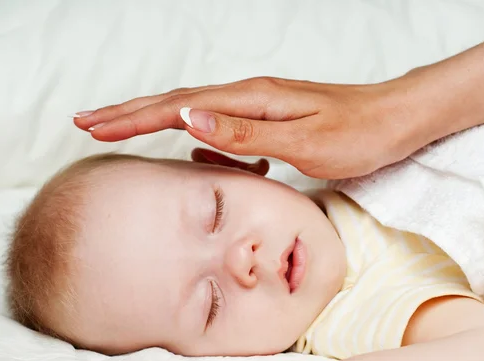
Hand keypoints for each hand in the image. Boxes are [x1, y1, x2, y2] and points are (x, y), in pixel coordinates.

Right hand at [73, 75, 433, 178]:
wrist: (396, 120)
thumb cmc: (358, 134)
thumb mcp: (303, 140)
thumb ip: (245, 132)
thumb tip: (189, 117)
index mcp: (252, 100)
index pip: (177, 107)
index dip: (133, 118)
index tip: (94, 126)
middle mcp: (251, 96)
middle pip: (177, 101)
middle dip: (129, 113)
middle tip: (87, 120)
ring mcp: (260, 105)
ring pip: (195, 109)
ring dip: (154, 118)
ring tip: (121, 125)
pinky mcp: (271, 118)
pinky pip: (219, 123)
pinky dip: (191, 130)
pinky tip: (187, 140)